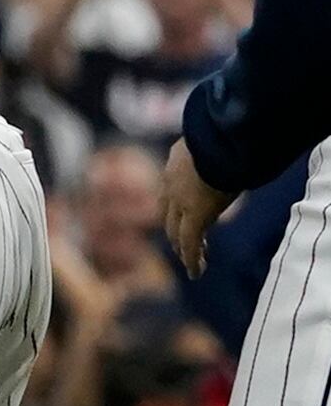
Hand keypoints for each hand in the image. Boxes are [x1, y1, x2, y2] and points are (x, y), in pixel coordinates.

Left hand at [161, 140, 231, 278]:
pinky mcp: (195, 216)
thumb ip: (219, 148)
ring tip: (194, 262)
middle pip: (168, 213)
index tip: (181, 215)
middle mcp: (171, 183)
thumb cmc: (224, 133)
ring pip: (177, 230)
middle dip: (175, 229)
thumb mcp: (217, 139)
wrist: (218, 138)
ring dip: (184, 246)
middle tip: (183, 244)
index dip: (174, 205)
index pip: (170, 189)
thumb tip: (236, 143)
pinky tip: (197, 272)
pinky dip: (192, 258)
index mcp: (175, 161)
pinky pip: (190, 242)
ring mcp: (180, 200)